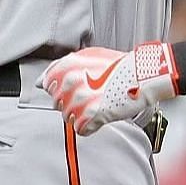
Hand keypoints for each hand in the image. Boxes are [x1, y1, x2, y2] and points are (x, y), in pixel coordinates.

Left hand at [39, 43, 179, 134]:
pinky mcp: (92, 115)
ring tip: (97, 105)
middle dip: (71, 103)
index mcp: (67, 66)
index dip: (61, 89)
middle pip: (57, 103)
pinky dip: (89, 126)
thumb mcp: (88, 56)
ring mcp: (80, 99)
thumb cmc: (119, 66)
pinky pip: (80, 128)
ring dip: (81, 115)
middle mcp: (71, 82)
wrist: (143, 75)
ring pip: (68, 117)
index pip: (48, 85)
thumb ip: (61, 67)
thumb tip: (42, 82)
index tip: (73, 89)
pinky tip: (100, 115)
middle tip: (90, 97)